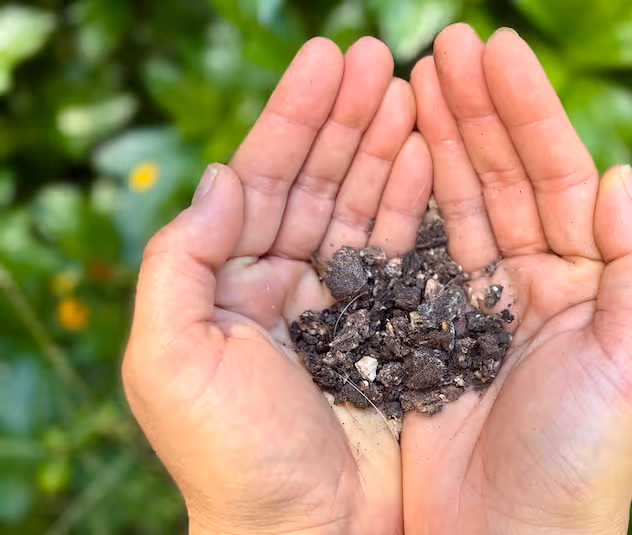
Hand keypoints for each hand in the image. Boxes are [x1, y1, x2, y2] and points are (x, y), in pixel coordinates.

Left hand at [122, 37, 430, 534]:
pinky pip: (401, 251)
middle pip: (317, 180)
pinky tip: (428, 158)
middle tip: (379, 55)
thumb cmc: (233, 459)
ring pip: (362, 206)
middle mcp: (283, 285)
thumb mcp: (172, 360)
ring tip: (409, 92)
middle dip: (345, 116)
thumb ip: (181, 263)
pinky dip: (412, 202)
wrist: (307, 534)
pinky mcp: (388, 327)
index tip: (327, 58)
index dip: (293, 117)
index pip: (263, 179)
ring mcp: (341, 304)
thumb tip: (223, 176)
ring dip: (384, 147)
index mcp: (229, 284)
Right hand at [404, 25, 631, 533]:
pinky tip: (393, 154)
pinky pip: (418, 251)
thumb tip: (619, 175)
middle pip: (506, 178)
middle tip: (444, 46)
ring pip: (459, 204)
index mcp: (591, 284)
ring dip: (440, 140)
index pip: (559, 177)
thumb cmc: (582, 461)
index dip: (529, 113)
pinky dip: (406, 201)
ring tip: (414, 78)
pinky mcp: (428, 330)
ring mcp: (478, 304)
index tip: (495, 51)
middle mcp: (537, 285)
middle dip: (478, 110)